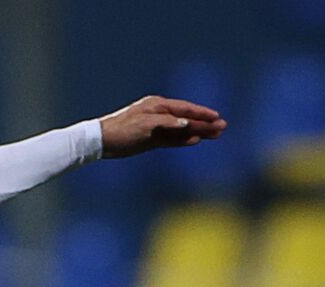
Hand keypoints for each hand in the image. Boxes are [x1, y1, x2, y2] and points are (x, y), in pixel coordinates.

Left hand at [99, 96, 225, 157]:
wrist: (101, 142)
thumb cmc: (122, 130)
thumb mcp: (145, 125)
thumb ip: (166, 124)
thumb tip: (186, 124)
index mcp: (157, 106)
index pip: (185, 109)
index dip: (201, 114)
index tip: (217, 117)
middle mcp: (159, 114)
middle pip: (186, 119)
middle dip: (205, 123)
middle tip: (223, 128)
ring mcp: (156, 128)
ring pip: (181, 130)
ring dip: (198, 132)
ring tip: (215, 135)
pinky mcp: (151, 140)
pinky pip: (171, 140)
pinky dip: (183, 141)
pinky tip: (195, 141)